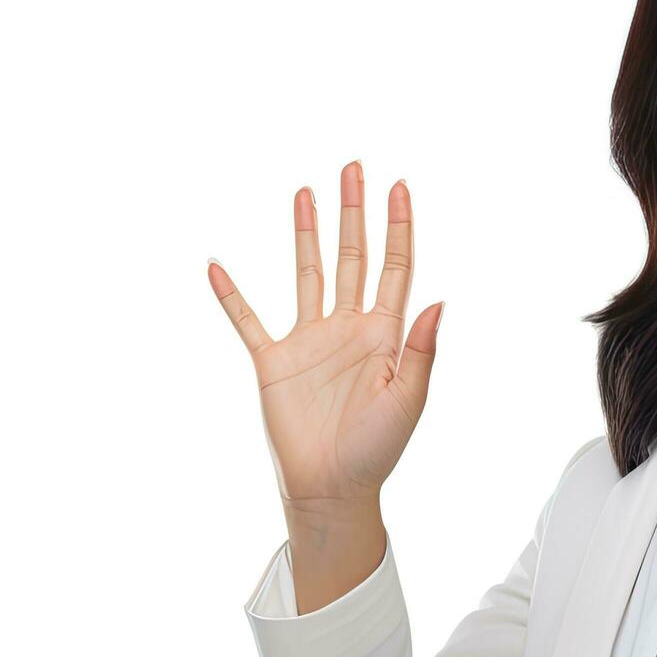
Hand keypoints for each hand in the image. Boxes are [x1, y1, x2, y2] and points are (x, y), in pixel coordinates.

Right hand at [209, 161, 443, 512]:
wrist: (332, 488)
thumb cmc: (377, 450)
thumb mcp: (408, 399)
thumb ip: (421, 350)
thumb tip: (440, 301)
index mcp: (384, 334)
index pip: (393, 267)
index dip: (398, 228)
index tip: (399, 187)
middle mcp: (347, 328)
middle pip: (352, 257)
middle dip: (354, 213)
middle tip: (353, 168)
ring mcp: (309, 341)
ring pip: (308, 274)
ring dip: (306, 234)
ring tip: (304, 193)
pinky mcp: (274, 362)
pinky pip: (248, 321)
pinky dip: (232, 295)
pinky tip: (216, 267)